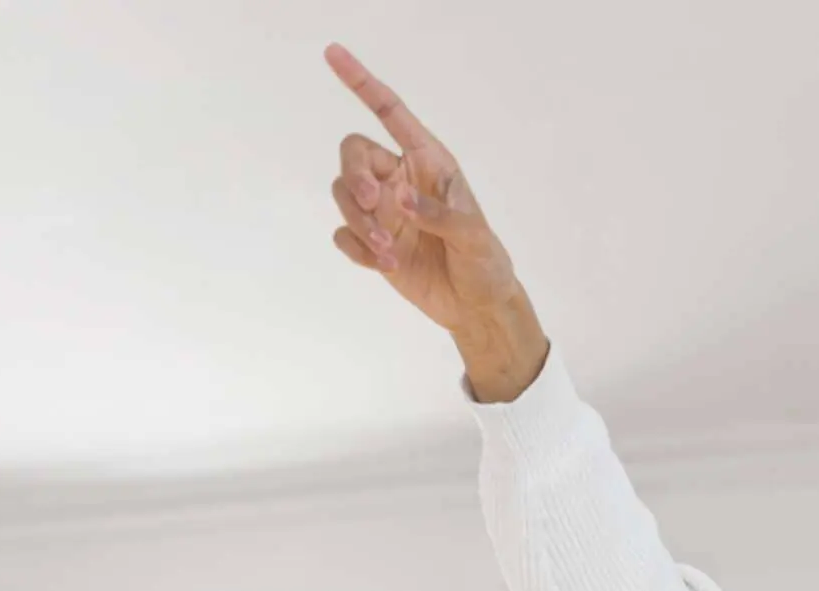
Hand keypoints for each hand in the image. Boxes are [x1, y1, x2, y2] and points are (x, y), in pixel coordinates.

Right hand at [324, 43, 547, 399]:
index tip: (333, 54)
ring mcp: (383, 210)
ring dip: (358, 221)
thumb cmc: (485, 262)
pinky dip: (357, 249)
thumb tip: (400, 201)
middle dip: (353, 173)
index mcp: (428, 162)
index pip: (390, 112)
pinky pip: (345, 233)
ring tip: (388, 252)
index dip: (361, 82)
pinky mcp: (372, 242)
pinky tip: (385, 267)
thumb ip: (440, 215)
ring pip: (343, 194)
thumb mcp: (474, 237)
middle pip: (353, 153)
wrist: (476, 308)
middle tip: (368, 201)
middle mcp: (400, 178)